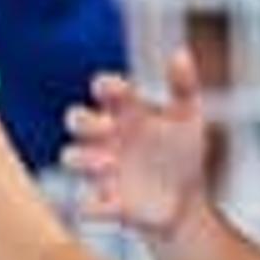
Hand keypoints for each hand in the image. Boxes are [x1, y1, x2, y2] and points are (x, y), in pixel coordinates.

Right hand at [62, 48, 215, 237]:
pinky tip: (113, 205)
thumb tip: (181, 53)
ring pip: (71, 157)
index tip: (116, 90)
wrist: (186, 202)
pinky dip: (94, 206)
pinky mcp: (106, 204)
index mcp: (125, 112)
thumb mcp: (188, 119)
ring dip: (83, 159)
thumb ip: (184, 87)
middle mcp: (106, 138)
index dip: (105, 86)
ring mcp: (102, 170)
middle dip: (85, 122)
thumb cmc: (181, 154)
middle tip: (110, 129)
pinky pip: (87, 205)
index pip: (105, 89)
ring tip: (110, 164)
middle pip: (76, 119)